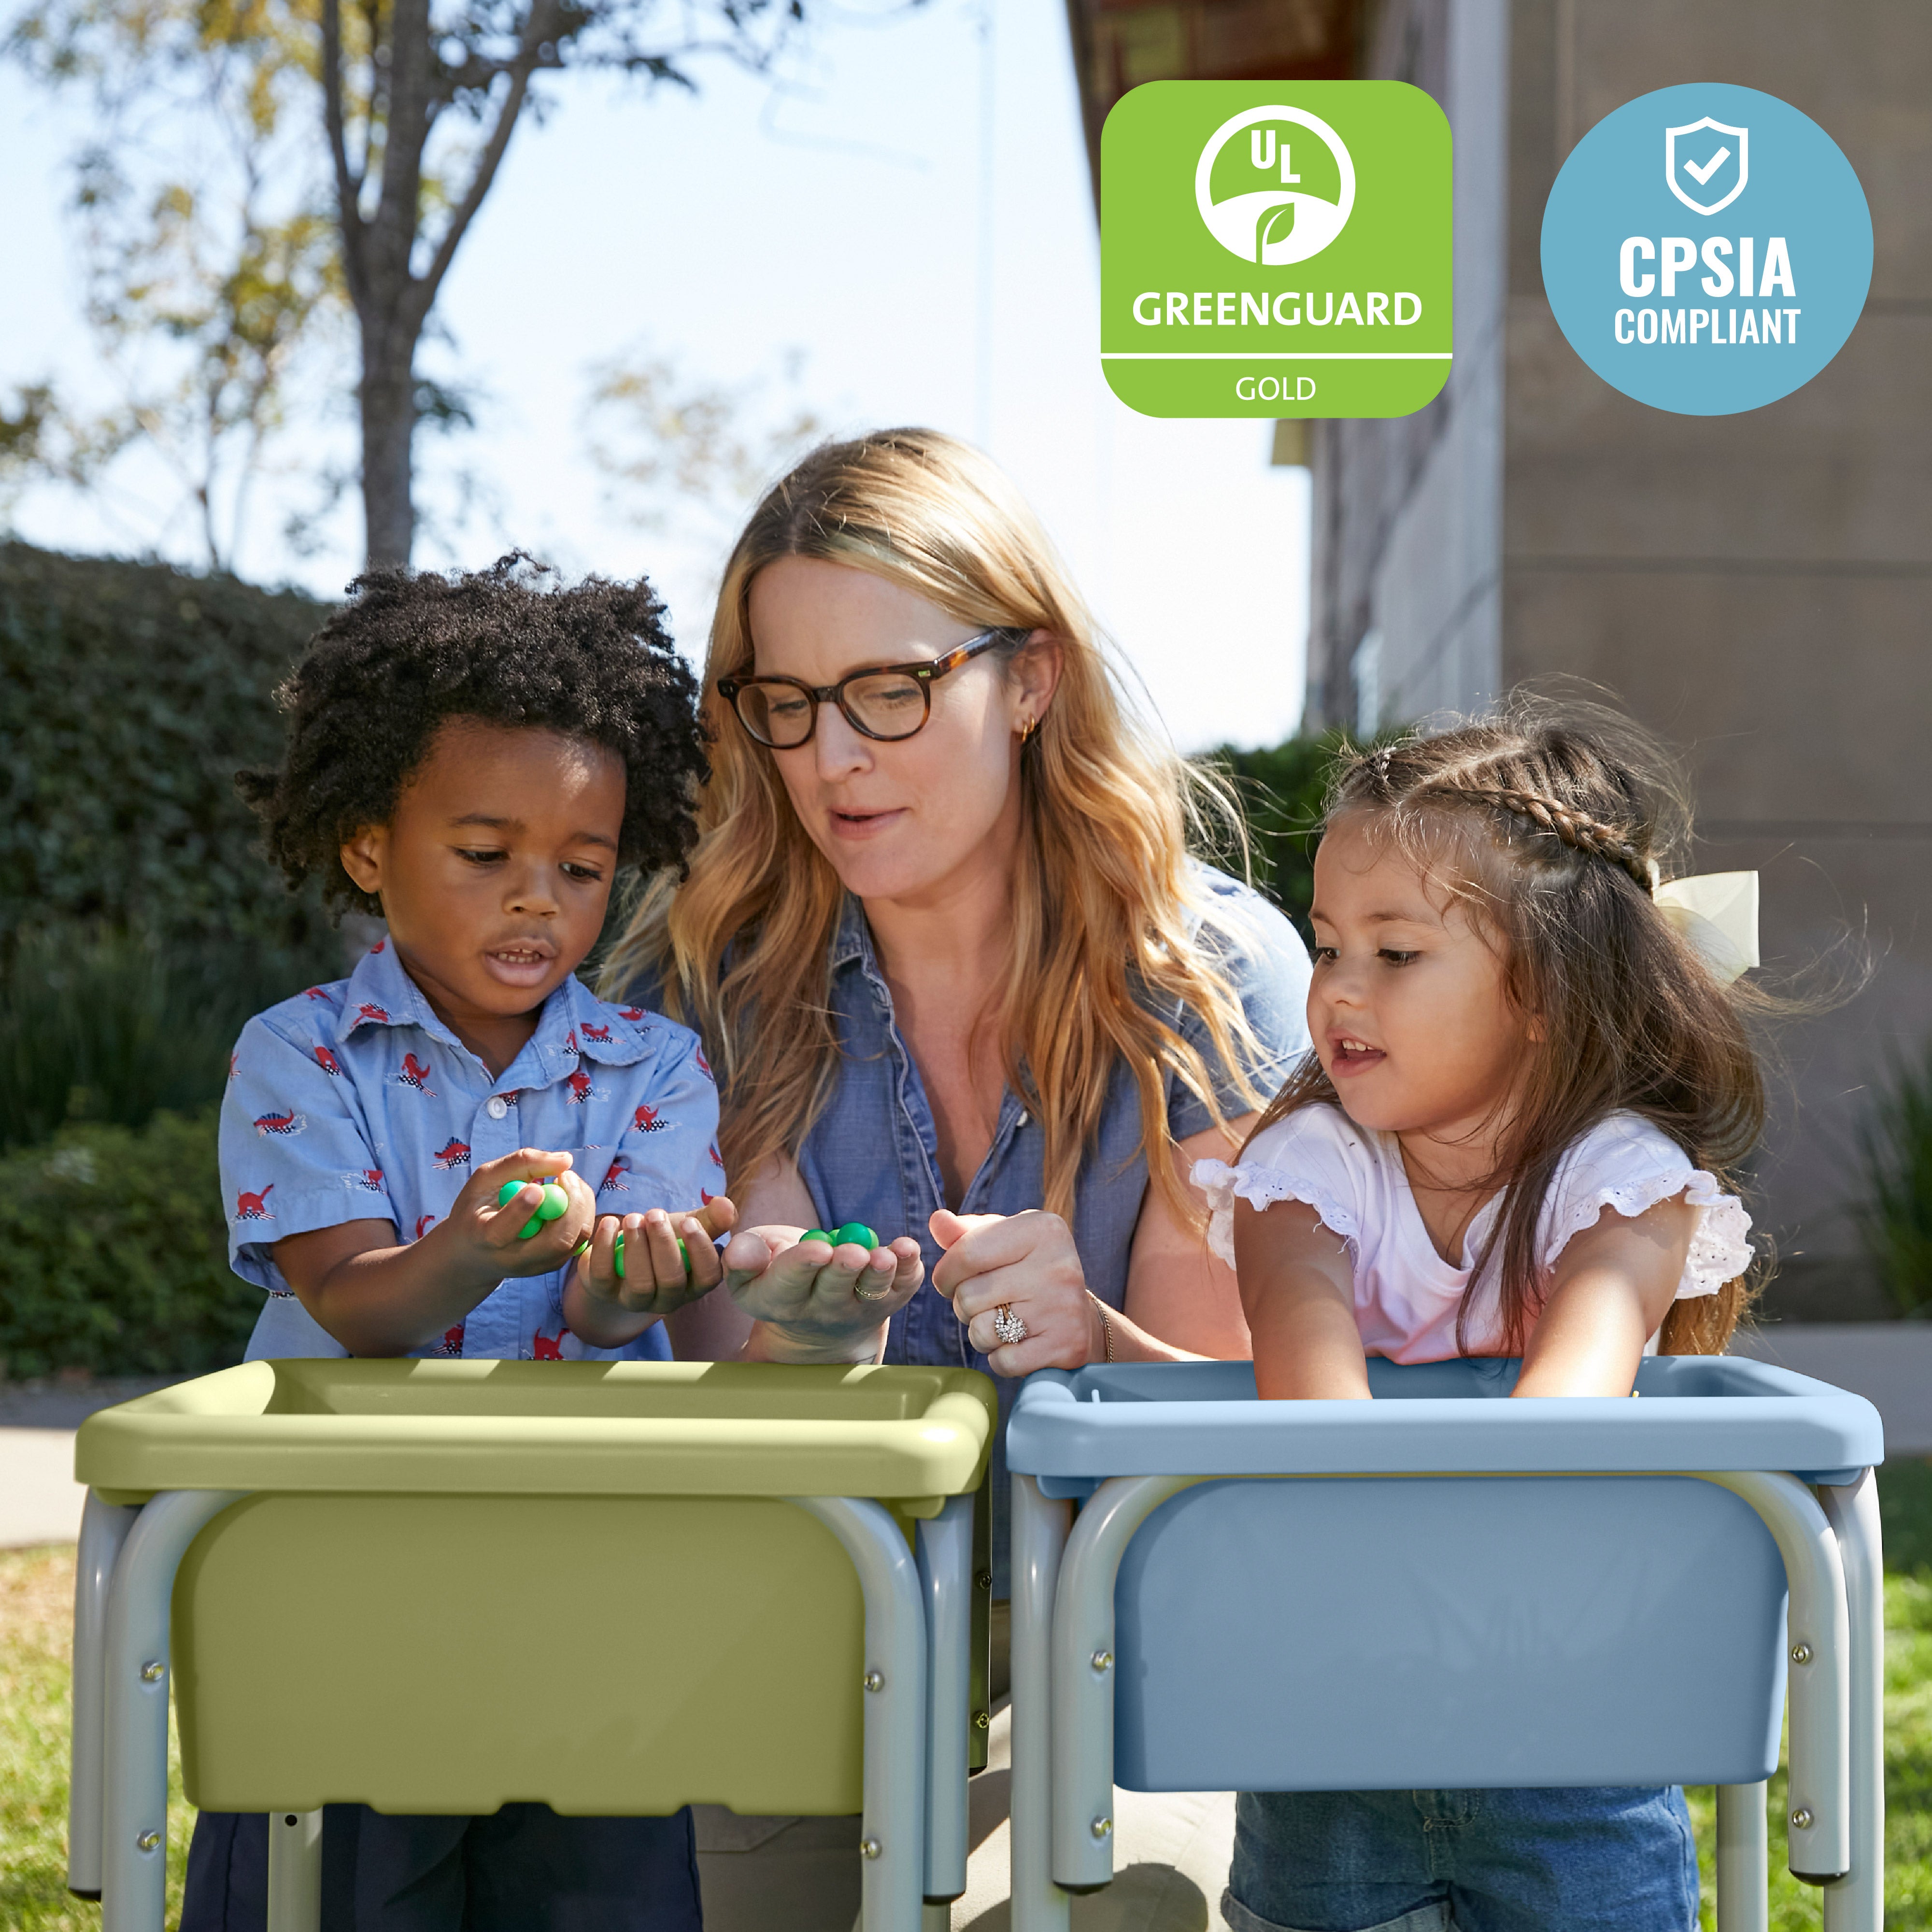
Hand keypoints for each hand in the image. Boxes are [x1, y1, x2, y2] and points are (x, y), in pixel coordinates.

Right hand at [436, 1149, 596, 1288]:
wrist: (476, 1254)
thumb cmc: (478, 1207)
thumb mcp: (486, 1179)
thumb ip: (521, 1163)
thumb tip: (566, 1159)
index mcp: (484, 1238)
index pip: (504, 1231)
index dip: (522, 1210)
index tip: (537, 1187)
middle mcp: (514, 1259)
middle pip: (556, 1241)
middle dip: (571, 1204)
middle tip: (566, 1175)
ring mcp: (538, 1266)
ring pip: (575, 1239)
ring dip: (580, 1204)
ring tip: (565, 1182)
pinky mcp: (555, 1264)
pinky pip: (581, 1238)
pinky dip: (582, 1212)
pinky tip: (566, 1199)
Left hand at [573, 1197, 736, 1319]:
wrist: (620, 1258)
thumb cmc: (661, 1242)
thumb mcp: (686, 1229)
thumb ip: (709, 1218)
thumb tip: (727, 1206)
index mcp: (694, 1284)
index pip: (707, 1276)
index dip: (700, 1251)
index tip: (689, 1222)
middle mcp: (667, 1299)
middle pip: (671, 1280)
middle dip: (664, 1244)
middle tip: (655, 1213)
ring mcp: (634, 1300)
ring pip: (640, 1284)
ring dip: (636, 1247)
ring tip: (633, 1218)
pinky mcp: (603, 1292)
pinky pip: (602, 1276)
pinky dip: (604, 1247)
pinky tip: (610, 1223)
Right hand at [722, 1225, 923, 1363]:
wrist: (814, 1317)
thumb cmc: (778, 1275)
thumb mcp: (750, 1267)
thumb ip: (744, 1255)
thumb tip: (741, 1251)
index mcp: (779, 1300)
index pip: (789, 1283)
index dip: (803, 1265)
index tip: (817, 1250)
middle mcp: (820, 1311)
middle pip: (834, 1290)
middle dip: (844, 1268)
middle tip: (853, 1253)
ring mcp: (858, 1309)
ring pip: (871, 1292)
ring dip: (880, 1273)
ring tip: (885, 1256)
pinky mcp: (889, 1301)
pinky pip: (902, 1287)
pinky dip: (909, 1268)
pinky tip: (909, 1249)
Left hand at [931, 1208, 1103, 1375]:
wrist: (1080, 1318)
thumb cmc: (1029, 1272)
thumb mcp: (1003, 1241)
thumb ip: (965, 1233)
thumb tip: (937, 1221)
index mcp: (1042, 1229)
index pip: (966, 1253)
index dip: (945, 1273)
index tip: (949, 1281)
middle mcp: (1057, 1264)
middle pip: (969, 1295)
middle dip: (964, 1305)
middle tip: (985, 1303)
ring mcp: (1063, 1308)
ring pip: (982, 1331)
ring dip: (980, 1333)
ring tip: (1000, 1322)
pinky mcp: (1066, 1346)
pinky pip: (1003, 1361)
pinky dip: (1001, 1358)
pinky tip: (1018, 1343)